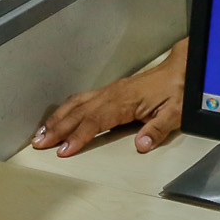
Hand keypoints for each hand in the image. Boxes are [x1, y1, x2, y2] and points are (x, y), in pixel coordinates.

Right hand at [32, 63, 182, 156]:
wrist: (180, 70)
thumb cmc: (177, 91)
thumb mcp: (175, 112)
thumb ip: (157, 129)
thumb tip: (142, 145)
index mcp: (125, 101)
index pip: (95, 121)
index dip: (78, 136)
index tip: (63, 150)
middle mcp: (112, 94)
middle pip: (79, 112)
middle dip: (57, 129)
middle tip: (39, 143)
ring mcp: (109, 91)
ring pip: (76, 104)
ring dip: (57, 118)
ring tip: (41, 133)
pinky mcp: (110, 90)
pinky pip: (82, 99)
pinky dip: (66, 109)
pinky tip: (58, 117)